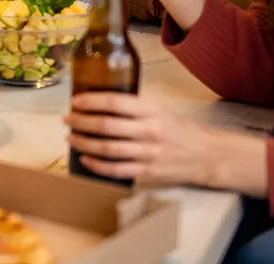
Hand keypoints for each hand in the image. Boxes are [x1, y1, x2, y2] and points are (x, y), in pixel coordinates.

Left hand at [65, 92, 221, 186]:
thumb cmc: (179, 129)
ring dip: (84, 143)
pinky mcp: (147, 172)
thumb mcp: (160, 110)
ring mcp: (147, 154)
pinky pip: (116, 170)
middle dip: (81, 122)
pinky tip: (85, 158)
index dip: (91, 102)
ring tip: (71, 137)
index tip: (76, 101)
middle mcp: (149, 132)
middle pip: (106, 127)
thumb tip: (100, 101)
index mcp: (151, 112)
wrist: (206, 155)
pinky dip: (96, 165)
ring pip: (107, 149)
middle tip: (67, 119)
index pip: (115, 103)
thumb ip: (134, 107)